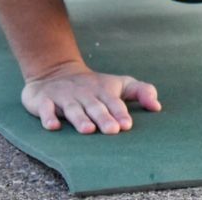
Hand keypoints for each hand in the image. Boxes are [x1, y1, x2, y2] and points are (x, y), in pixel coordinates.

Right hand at [21, 62, 160, 133]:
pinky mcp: (44, 100)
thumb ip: (141, 92)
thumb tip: (158, 107)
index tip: (127, 124)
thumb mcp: (120, 84)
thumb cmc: (95, 85)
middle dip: (104, 118)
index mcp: (104, 91)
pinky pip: (45, 109)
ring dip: (80, 119)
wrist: (55, 71)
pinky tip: (53, 126)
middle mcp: (85, 94)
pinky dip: (48, 117)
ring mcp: (64, 97)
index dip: (120, 113)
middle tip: (112, 130)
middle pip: (95, 107)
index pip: (114, 103)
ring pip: (73, 109)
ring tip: (88, 130)